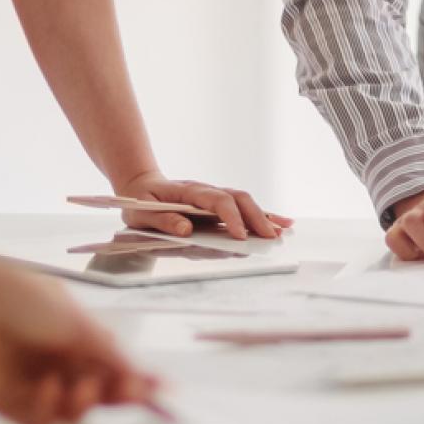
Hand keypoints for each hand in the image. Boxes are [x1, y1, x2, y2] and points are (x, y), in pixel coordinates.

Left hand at [0, 262, 159, 423]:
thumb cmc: (24, 299)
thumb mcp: (80, 326)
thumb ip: (116, 359)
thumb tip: (158, 382)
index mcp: (80, 348)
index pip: (117, 376)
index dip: (138, 386)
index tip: (162, 393)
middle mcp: (61, 370)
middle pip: (100, 400)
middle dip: (118, 399)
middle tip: (129, 393)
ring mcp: (35, 389)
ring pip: (72, 416)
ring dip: (84, 405)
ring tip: (84, 387)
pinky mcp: (7, 404)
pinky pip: (38, 422)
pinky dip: (49, 409)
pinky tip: (48, 387)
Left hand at [116, 170, 290, 241]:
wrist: (140, 186)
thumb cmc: (140, 202)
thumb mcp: (141, 213)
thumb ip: (162, 220)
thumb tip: (185, 229)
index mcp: (188, 191)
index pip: (216, 200)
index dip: (231, 217)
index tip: (241, 235)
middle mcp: (206, 191)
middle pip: (237, 198)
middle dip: (255, 217)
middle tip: (270, 237)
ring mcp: (214, 196)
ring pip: (244, 202)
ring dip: (264, 216)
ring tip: (283, 230)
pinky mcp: (218, 205)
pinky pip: (242, 208)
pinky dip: (262, 215)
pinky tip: (280, 223)